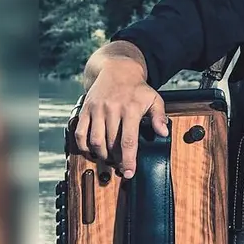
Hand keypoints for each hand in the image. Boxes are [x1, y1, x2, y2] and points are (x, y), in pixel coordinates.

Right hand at [75, 56, 166, 177]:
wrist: (117, 70)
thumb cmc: (137, 88)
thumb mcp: (154, 99)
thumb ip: (159, 116)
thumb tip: (163, 132)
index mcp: (130, 109)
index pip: (128, 140)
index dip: (128, 160)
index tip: (129, 173)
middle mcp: (112, 110)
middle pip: (111, 144)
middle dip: (116, 159)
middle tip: (121, 165)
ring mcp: (96, 110)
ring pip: (95, 140)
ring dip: (101, 155)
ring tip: (109, 158)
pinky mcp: (85, 110)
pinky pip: (80, 133)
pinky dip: (84, 146)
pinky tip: (92, 150)